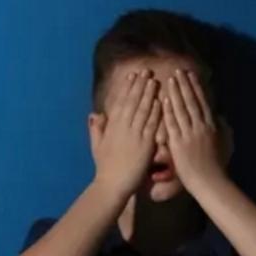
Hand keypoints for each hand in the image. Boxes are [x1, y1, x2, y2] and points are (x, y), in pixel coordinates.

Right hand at [89, 70, 161, 197]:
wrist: (112, 184)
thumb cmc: (105, 167)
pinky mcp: (144, 144)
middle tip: (146, 71)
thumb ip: (96, 129)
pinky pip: (151, 125)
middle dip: (139, 85)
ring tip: (154, 80)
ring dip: (148, 94)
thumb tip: (94, 114)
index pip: (120, 103)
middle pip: (132, 102)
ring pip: (142, 110)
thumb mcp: (97, 146)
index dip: (126, 88)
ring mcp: (134, 135)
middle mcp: (122, 127)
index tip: (132, 76)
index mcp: (111, 127)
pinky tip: (160, 101)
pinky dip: (156, 112)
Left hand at [162, 69, 233, 193]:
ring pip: (182, 109)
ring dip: (176, 92)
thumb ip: (223, 129)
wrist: (210, 181)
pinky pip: (173, 123)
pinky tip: (165, 99)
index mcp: (211, 126)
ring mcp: (189, 134)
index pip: (202, 101)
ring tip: (170, 79)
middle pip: (191, 101)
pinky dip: (169, 110)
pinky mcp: (179, 143)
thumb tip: (221, 118)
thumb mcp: (224, 143)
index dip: (196, 87)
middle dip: (185, 84)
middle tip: (178, 70)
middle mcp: (201, 126)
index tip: (190, 75)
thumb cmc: (217, 165)